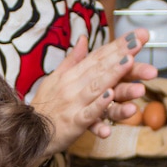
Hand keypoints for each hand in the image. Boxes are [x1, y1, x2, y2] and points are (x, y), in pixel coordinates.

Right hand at [31, 30, 157, 154]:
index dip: (117, 45)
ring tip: (129, 61)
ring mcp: (74, 103)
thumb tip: (83, 39)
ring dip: (113, 74)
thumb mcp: (56, 78)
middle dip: (120, 53)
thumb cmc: (45, 105)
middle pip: (100, 67)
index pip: (98, 56)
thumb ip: (73, 59)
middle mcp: (73, 86)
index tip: (137, 35)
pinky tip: (111, 95)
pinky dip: (100, 104)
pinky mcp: (74, 122)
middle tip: (139, 42)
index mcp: (72, 75)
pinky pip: (89, 112)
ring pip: (96, 86)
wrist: (28, 131)